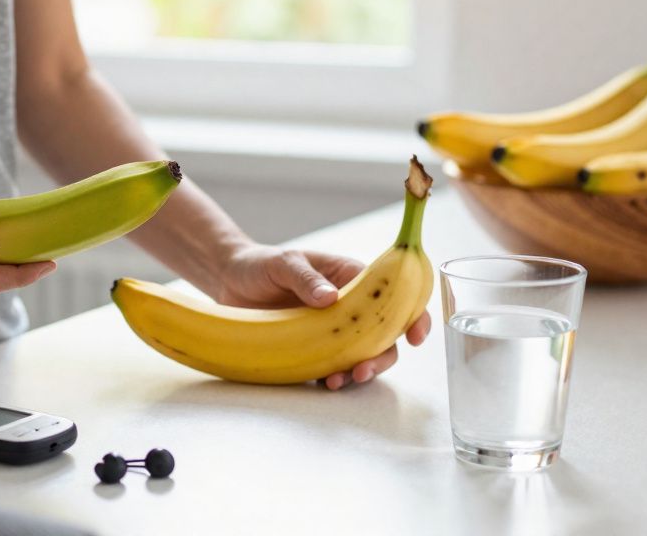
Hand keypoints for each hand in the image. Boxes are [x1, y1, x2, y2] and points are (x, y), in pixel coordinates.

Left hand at [213, 243, 430, 390]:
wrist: (230, 281)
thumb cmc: (261, 264)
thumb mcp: (283, 263)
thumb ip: (305, 278)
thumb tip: (330, 298)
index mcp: (352, 278)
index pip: (394, 296)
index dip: (413, 315)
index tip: (416, 335)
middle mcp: (349, 307)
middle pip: (384, 335)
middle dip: (381, 356)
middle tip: (362, 369)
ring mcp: (333, 331)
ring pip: (362, 355)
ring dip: (358, 371)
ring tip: (337, 381)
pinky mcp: (314, 349)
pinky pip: (334, 367)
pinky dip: (336, 378)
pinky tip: (325, 384)